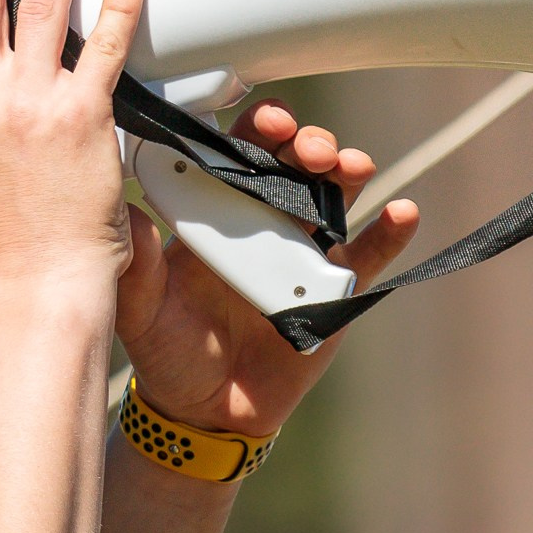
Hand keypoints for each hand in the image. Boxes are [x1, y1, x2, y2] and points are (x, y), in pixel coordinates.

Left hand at [118, 100, 419, 434]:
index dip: (257, 130)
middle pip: (293, 164)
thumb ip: (137, 267)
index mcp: (216, 213)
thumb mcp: (140, 311)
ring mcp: (303, 251)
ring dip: (348, 170)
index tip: (268, 121)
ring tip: (353, 166)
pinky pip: (369, 254)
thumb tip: (130, 214)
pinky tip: (402, 212)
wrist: (206, 411)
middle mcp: (264, 221)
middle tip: (310, 147)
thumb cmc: (167, 351)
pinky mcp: (334, 290)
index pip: (239, 154)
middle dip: (307, 143)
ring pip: (335, 195)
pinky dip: (391, 232)